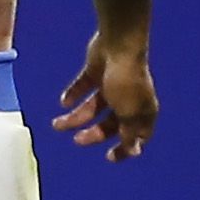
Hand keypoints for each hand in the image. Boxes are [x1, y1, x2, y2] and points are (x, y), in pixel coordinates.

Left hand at [52, 32, 158, 161]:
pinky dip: (74, 94)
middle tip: (77, 140)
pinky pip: (83, 87)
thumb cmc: (127, 81)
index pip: (136, 136)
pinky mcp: (97, 71)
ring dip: (75, 117)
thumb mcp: (129, 113)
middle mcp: (128, 100)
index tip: (109, 157)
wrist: (118, 43)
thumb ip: (128, 133)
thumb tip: (134, 151)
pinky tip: (64, 101)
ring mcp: (112, 85)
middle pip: (110, 123)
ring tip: (57, 124)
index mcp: (142, 111)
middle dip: (93, 134)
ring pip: (93, 107)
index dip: (125, 148)